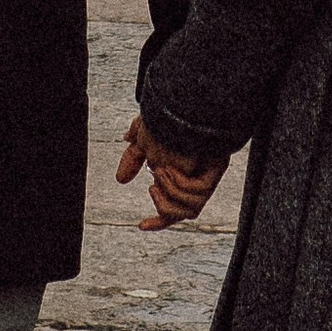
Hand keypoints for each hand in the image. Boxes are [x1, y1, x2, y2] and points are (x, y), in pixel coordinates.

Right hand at [117, 113, 227, 230]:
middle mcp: (197, 181)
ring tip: (160, 172)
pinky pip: (193, 200)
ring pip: (188, 211)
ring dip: (169, 194)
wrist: (185, 104)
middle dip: (163, 207)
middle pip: (181, 213)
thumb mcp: (144, 137)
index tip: (140, 226)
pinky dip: (177, 188)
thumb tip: (120, 179)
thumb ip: (133, 158)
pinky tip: (170, 171)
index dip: (158, 221)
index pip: (175, 207)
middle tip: (152, 186)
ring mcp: (206, 181)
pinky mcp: (210, 179)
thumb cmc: (168, 116)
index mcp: (183, 174)